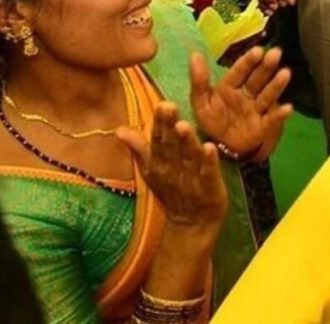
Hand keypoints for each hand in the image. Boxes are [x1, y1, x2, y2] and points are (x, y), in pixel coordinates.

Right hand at [116, 102, 226, 229]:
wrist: (191, 225)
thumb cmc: (172, 190)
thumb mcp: (152, 170)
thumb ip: (139, 148)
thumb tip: (119, 129)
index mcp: (160, 163)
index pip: (158, 140)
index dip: (159, 123)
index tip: (161, 104)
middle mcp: (174, 169)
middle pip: (171, 145)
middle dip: (170, 126)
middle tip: (169, 106)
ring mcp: (191, 179)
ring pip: (188, 157)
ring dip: (186, 142)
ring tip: (184, 125)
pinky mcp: (210, 188)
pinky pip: (208, 173)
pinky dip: (209, 162)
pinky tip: (210, 147)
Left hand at [190, 48, 291, 161]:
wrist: (220, 147)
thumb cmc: (212, 120)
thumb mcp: (200, 102)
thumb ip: (199, 80)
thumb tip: (195, 54)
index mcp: (230, 85)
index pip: (240, 71)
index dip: (248, 61)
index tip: (257, 50)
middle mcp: (247, 94)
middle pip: (257, 79)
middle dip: (266, 66)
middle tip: (276, 53)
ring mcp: (256, 109)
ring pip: (267, 95)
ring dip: (276, 85)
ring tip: (286, 73)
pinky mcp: (263, 126)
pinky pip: (271, 119)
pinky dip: (280, 114)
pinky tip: (288, 108)